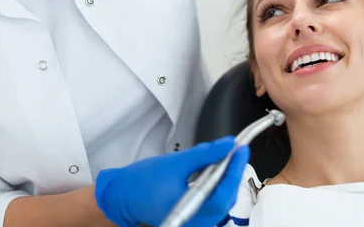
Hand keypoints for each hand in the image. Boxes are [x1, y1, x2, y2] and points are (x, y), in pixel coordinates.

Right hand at [94, 136, 249, 226]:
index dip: (235, 170)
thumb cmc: (143, 182)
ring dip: (226, 180)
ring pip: (220, 202)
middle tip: (237, 151)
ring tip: (228, 158)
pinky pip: (212, 204)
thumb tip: (228, 145)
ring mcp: (195, 223)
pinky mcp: (193, 219)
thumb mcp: (176, 163)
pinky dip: (216, 187)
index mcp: (190, 212)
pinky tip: (216, 171)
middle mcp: (196, 223)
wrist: (122, 197)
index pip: (223, 193)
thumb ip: (205, 154)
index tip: (241, 150)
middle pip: (225, 200)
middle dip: (232, 174)